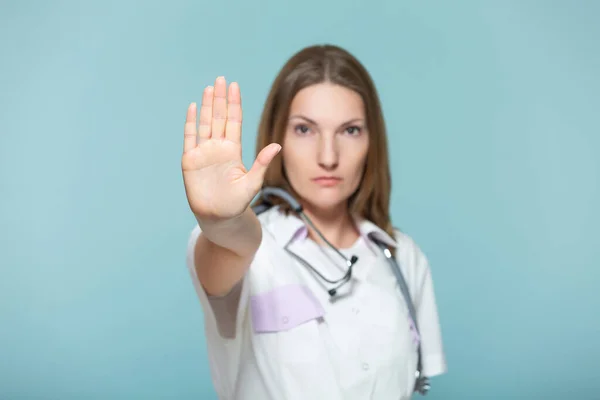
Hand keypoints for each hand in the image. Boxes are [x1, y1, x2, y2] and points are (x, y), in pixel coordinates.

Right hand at [182, 77, 280, 221]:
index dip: (234, 104)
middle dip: (220, 98)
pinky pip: (190, 138)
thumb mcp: (253, 182)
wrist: (219, 218)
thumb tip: (277, 145)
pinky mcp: (190, 161)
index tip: (234, 86)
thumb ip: (262, 163)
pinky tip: (192, 107)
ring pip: (204, 123)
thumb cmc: (237, 203)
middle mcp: (218, 147)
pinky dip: (190, 123)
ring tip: (209, 88)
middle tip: (221, 79)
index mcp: (233, 150)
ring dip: (206, 106)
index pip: (233, 121)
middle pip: (219, 117)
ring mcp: (203, 152)